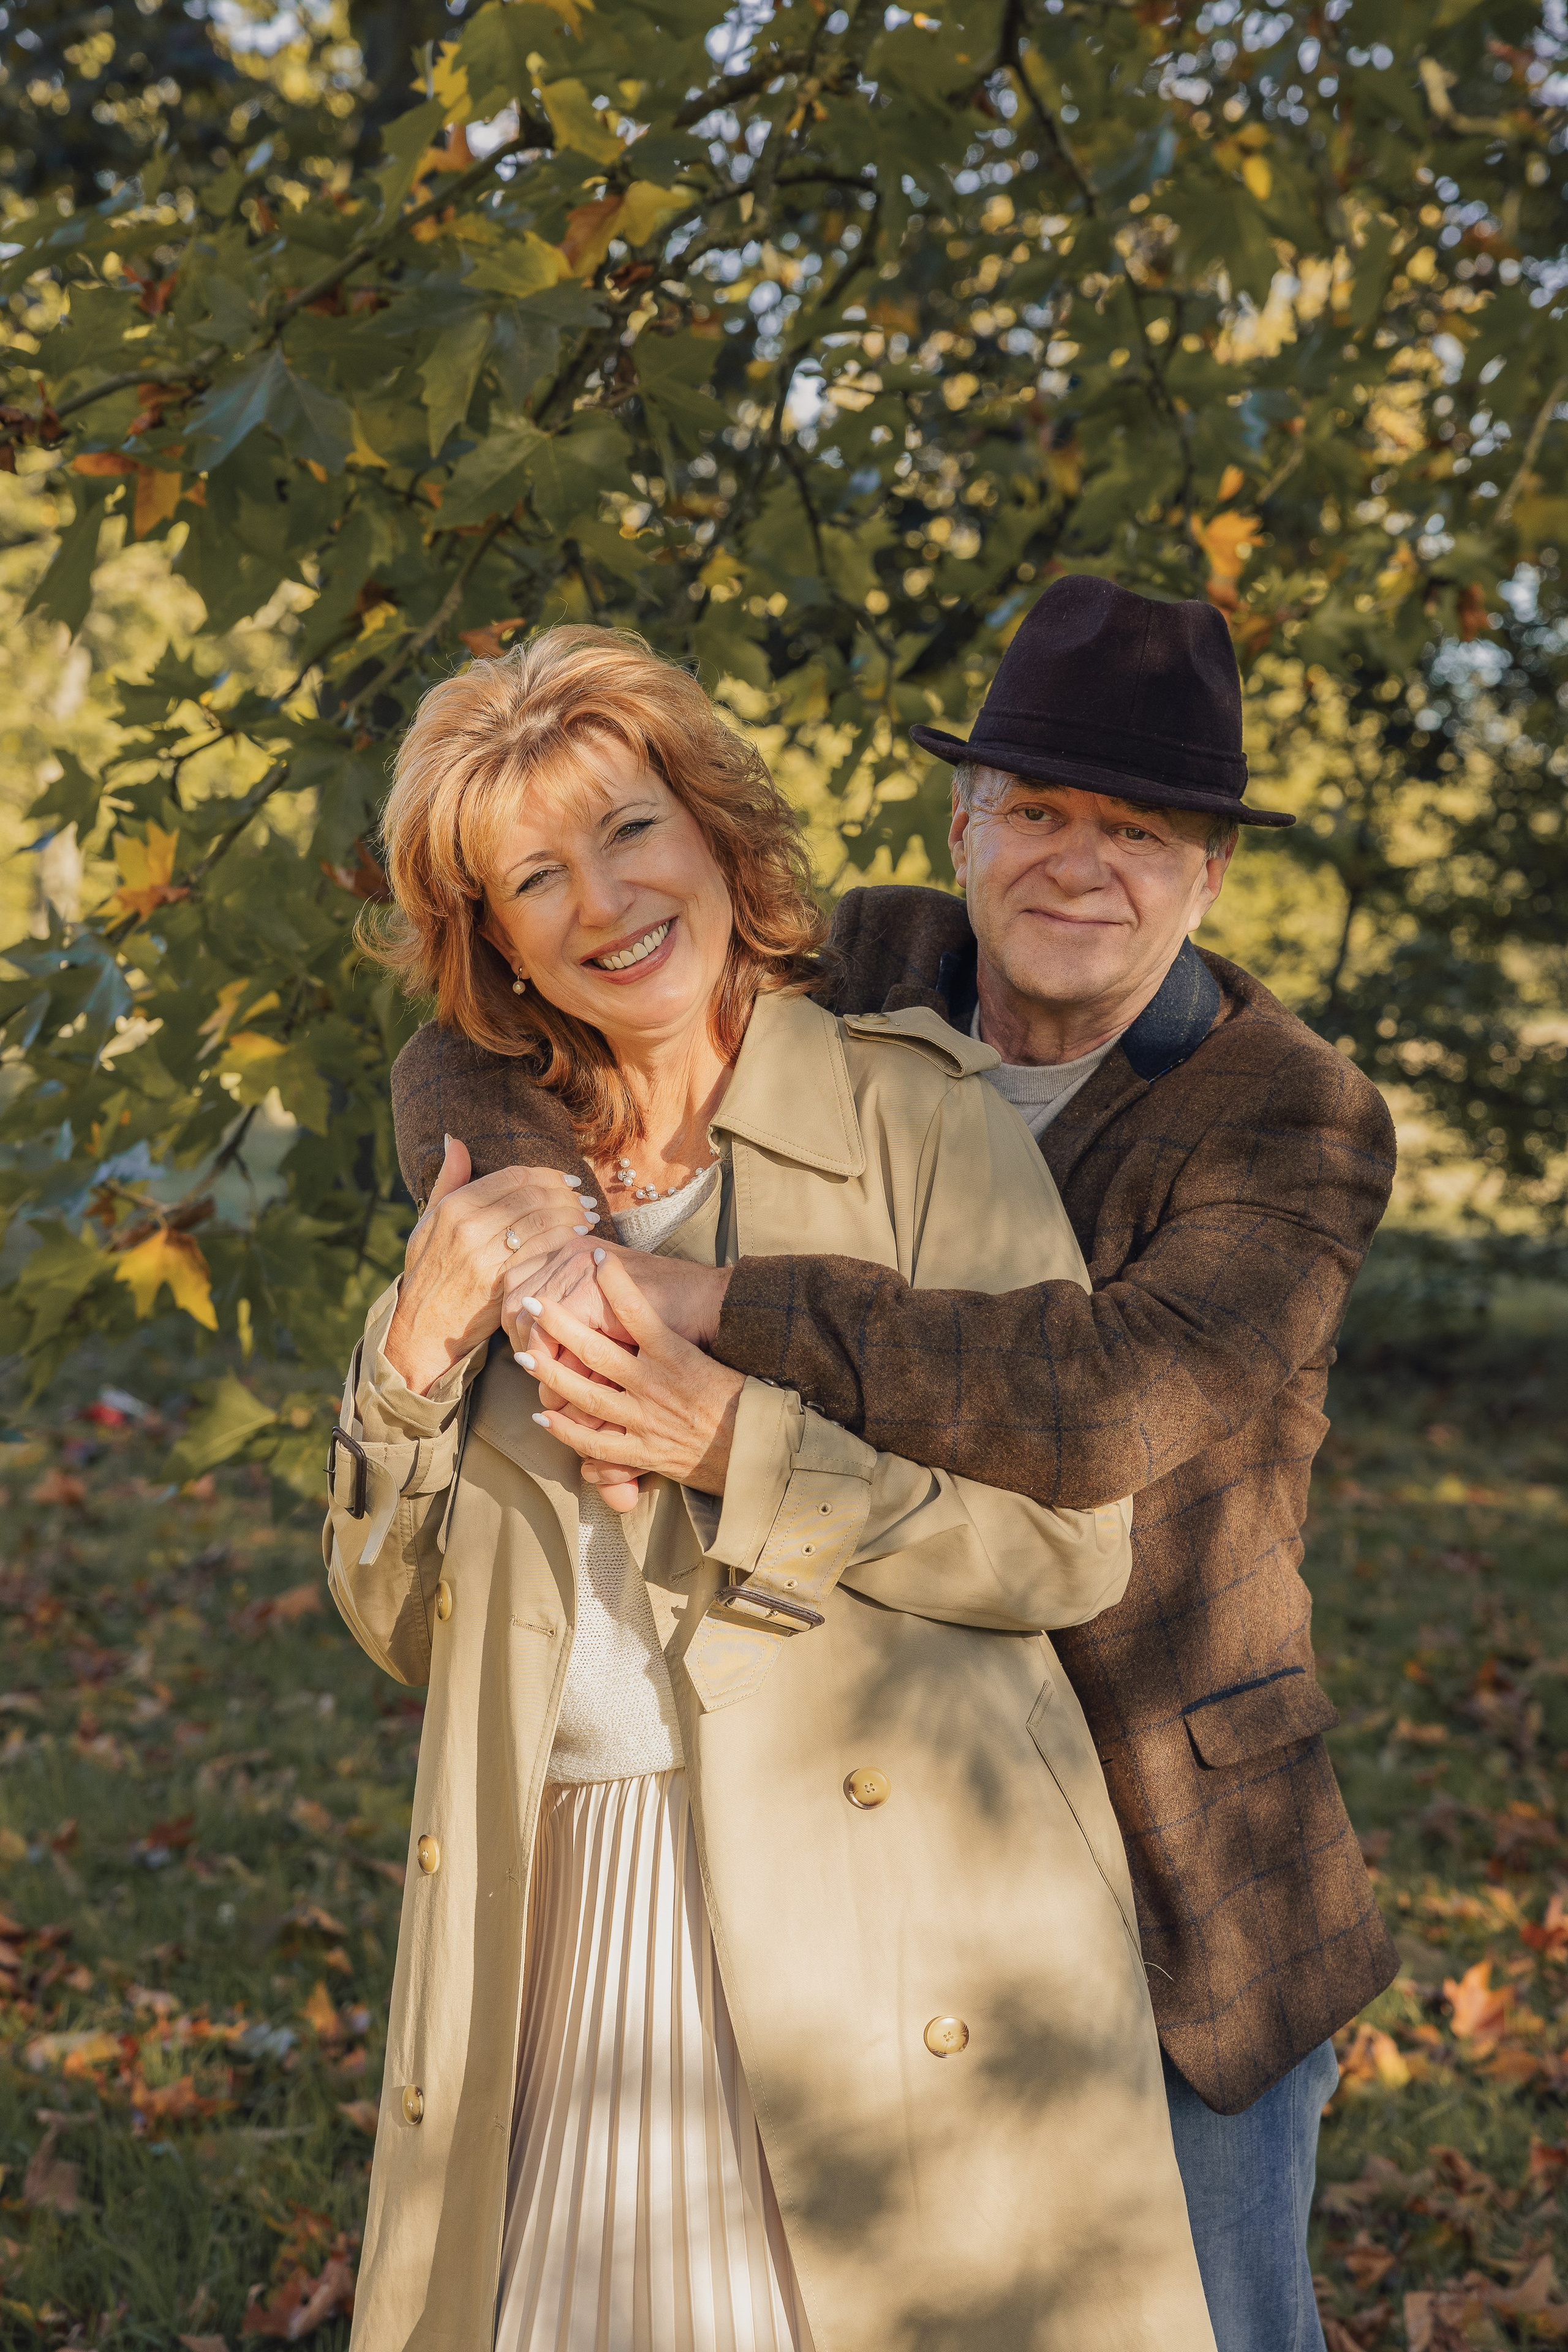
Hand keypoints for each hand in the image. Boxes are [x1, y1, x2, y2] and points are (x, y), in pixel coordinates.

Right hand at [383, 1138, 599, 1396]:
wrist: (424, 1323)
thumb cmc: (430, 1268)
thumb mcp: (428, 1221)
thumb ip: (448, 1181)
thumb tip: (455, 1141)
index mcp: (454, 1206)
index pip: (513, 1177)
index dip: (547, 1175)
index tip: (566, 1180)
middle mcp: (468, 1227)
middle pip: (532, 1197)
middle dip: (565, 1194)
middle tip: (584, 1198)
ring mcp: (484, 1256)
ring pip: (541, 1222)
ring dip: (572, 1216)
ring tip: (588, 1216)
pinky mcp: (500, 1282)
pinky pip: (542, 1253)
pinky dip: (565, 1241)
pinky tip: (578, 1239)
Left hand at [524, 1255, 743, 1495]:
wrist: (756, 1447)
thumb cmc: (737, 1397)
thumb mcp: (706, 1356)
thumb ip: (670, 1336)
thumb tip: (646, 1309)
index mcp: (674, 1354)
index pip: (637, 1309)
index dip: (612, 1281)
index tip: (592, 1256)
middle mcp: (655, 1383)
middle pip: (596, 1350)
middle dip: (559, 1325)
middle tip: (531, 1304)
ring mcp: (645, 1419)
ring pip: (586, 1395)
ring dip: (551, 1375)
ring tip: (525, 1357)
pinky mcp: (643, 1451)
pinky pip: (596, 1444)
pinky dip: (567, 1431)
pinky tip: (544, 1415)